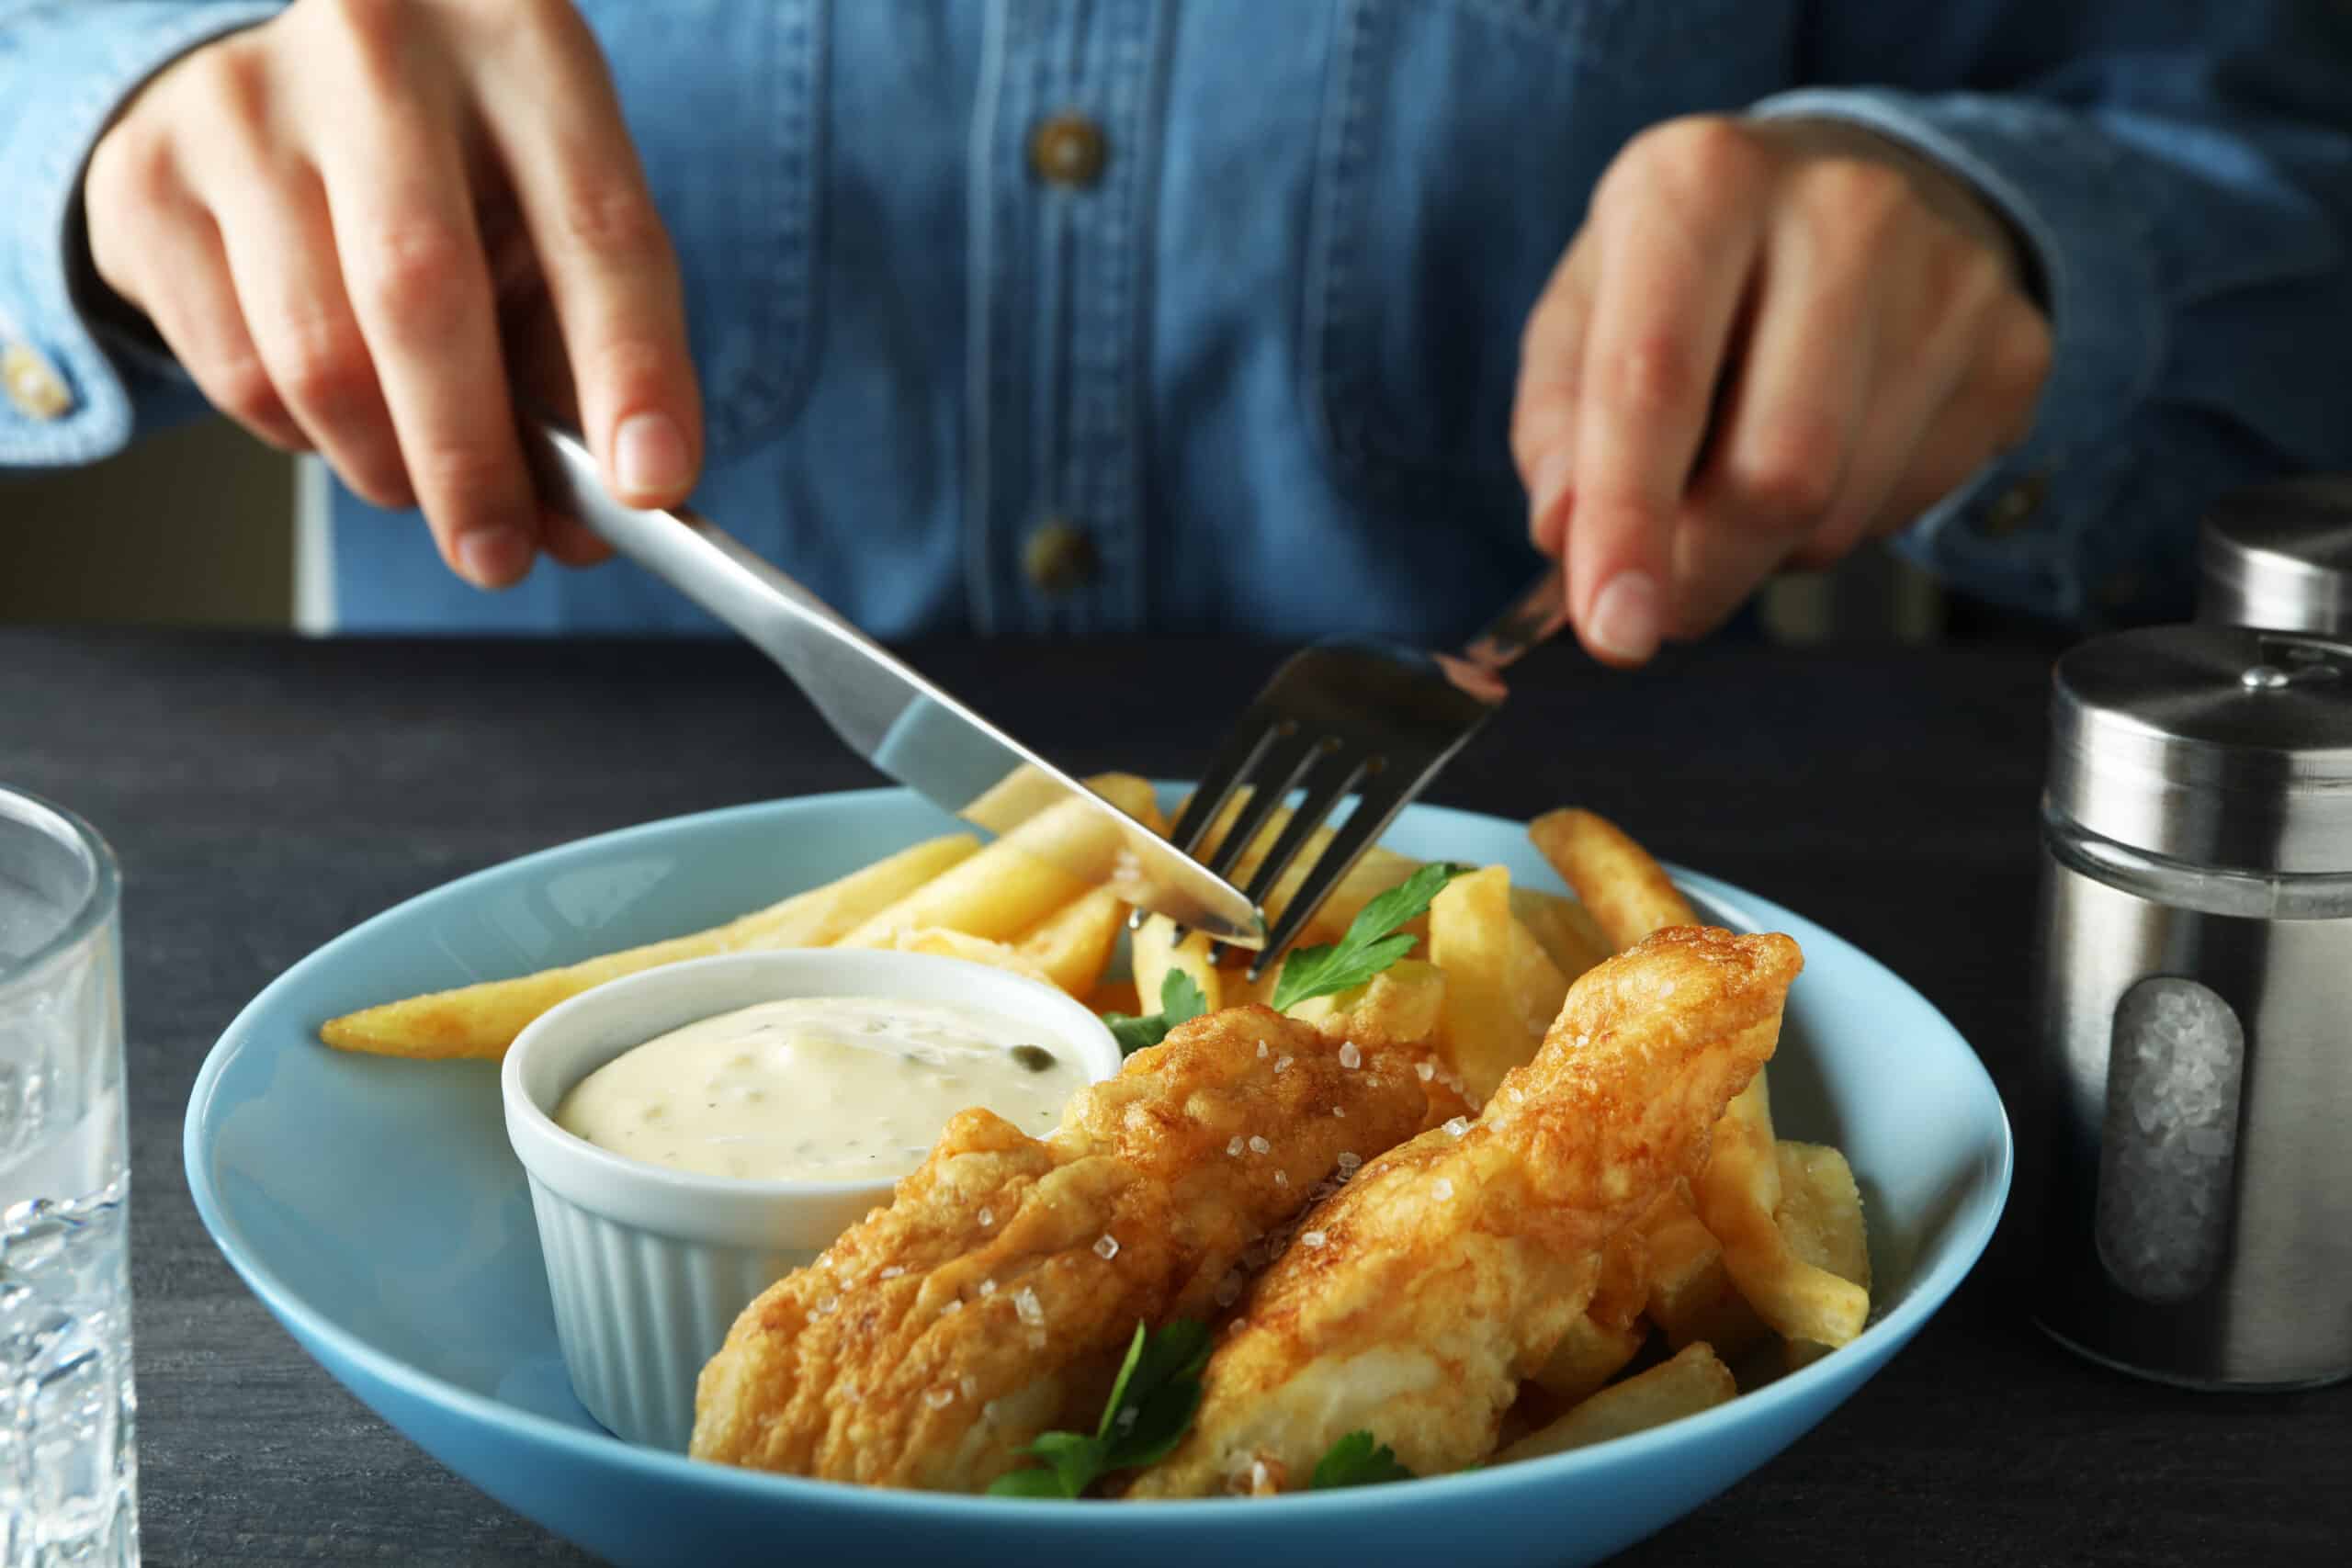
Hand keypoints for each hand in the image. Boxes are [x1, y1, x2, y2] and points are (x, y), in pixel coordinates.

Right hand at [81, 0, 701, 587]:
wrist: (293, 89)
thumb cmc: (461, 173)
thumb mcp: (551, 226)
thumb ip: (587, 361)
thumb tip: (595, 517)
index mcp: (519, 42)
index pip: (594, 227)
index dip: (628, 370)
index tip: (650, 486)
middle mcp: (375, 47)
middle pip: (422, 293)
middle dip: (473, 459)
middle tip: (501, 555)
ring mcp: (242, 102)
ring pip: (316, 354)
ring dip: (386, 464)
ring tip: (423, 477)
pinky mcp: (147, 176)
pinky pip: (236, 373)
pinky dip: (303, 435)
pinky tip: (337, 405)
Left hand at [1512, 115, 2052, 664]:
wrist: (1855, 187)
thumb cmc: (1692, 273)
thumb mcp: (1585, 314)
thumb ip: (1557, 427)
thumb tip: (1567, 535)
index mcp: (1703, 183)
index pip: (1655, 382)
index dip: (1628, 526)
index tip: (1614, 631)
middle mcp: (1841, 209)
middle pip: (1776, 473)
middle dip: (1703, 571)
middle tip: (1660, 601)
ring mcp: (1948, 276)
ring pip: (1840, 509)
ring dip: (1768, 547)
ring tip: (1742, 471)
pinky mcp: (2013, 346)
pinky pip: (1908, 507)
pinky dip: (1843, 521)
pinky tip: (1828, 450)